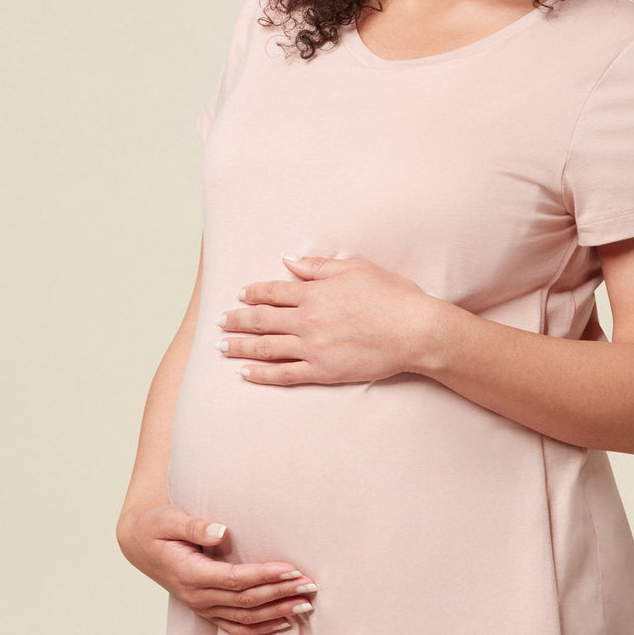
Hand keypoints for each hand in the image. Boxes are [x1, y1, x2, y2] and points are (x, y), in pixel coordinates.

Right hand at [116, 505, 316, 634]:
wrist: (140, 544)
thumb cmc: (156, 526)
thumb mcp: (168, 519)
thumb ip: (194, 526)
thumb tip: (221, 531)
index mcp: (190, 574)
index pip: (235, 579)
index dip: (264, 576)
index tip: (291, 568)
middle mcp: (197, 596)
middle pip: (246, 601)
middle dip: (280, 594)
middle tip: (310, 584)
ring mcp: (202, 607)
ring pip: (245, 618)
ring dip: (277, 612)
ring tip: (306, 604)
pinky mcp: (207, 610)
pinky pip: (236, 628)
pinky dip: (261, 629)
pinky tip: (284, 622)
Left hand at [217, 253, 441, 384]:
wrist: (415, 331)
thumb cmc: (392, 296)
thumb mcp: (355, 269)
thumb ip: (318, 266)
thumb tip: (288, 260)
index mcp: (314, 293)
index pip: (273, 292)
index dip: (252, 293)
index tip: (239, 295)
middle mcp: (308, 320)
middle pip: (261, 320)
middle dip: (236, 320)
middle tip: (218, 323)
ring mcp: (313, 348)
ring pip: (266, 348)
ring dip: (239, 346)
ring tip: (221, 347)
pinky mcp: (323, 371)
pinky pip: (284, 374)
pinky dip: (262, 374)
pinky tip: (246, 373)